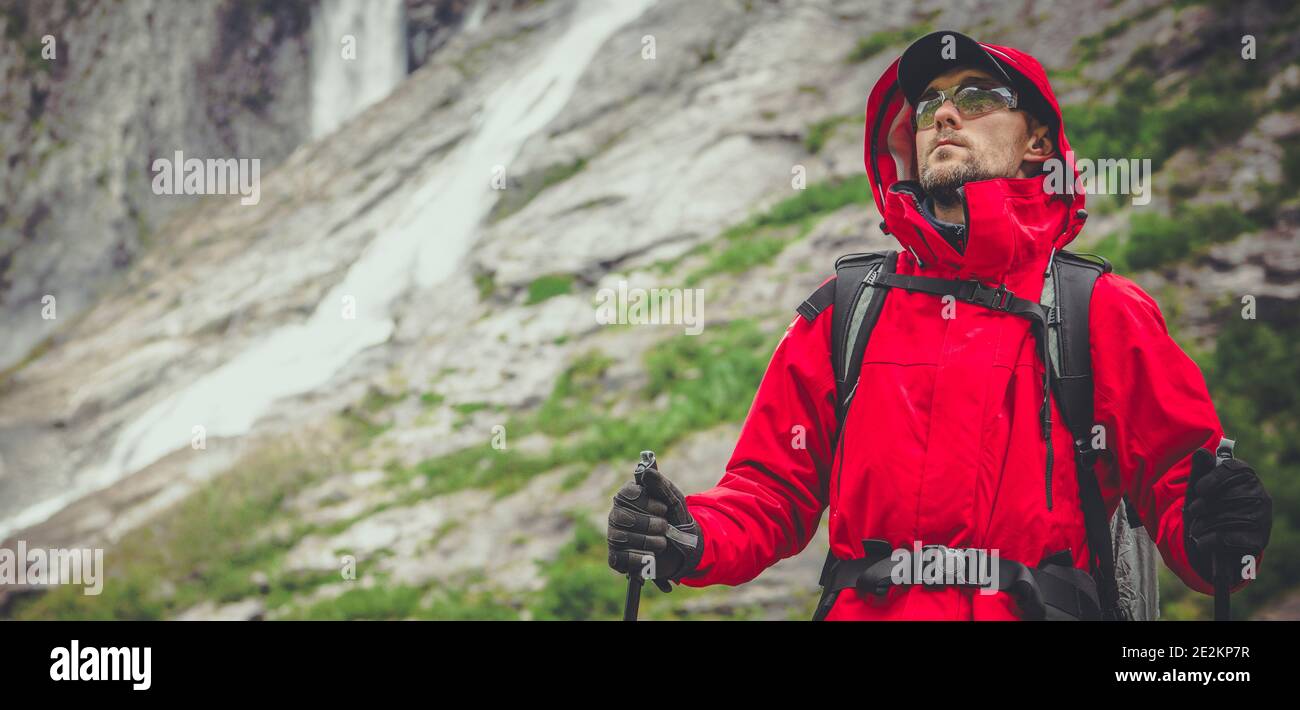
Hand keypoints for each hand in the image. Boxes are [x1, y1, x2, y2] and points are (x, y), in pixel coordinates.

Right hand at [607, 454, 704, 592]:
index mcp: (628, 497)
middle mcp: (617, 514)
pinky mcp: (616, 557)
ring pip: (622, 538)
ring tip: (662, 542)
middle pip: (622, 517)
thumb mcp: (673, 499)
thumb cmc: (675, 518)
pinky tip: (652, 557)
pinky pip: (620, 558)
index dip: (646, 503)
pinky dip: (639, 559)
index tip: (663, 508)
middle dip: (649, 524)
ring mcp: (614, 536)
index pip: (626, 495)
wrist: (684, 547)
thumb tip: (646, 472)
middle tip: (665, 526)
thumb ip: (660, 485)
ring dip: (648, 541)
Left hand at [1184, 448, 1271, 585]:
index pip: (1237, 469)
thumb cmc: (1208, 510)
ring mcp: (1263, 519)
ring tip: (1195, 529)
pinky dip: (1207, 541)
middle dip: (1202, 506)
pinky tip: (1201, 542)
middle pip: (1228, 496)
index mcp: (1248, 478)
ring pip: (1226, 519)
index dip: (1215, 478)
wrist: (1216, 546)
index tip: (1199, 489)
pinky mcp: (1258, 541)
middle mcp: (1261, 497)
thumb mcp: (1200, 489)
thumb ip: (1201, 470)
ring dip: (1202, 525)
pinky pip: (1228, 538)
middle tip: (1192, 511)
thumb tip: (1201, 452)